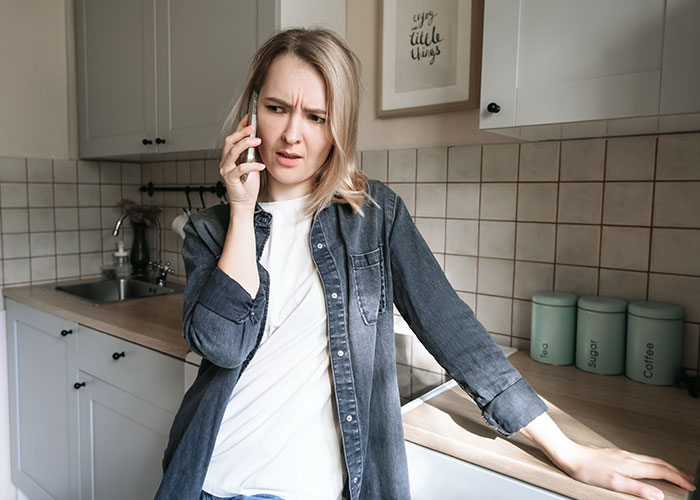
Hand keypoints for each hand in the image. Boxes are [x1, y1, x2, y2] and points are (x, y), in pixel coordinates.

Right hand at [219, 114, 264, 210]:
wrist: (245, 203)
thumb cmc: (248, 185)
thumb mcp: (252, 164)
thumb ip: (252, 153)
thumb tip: (258, 139)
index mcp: (229, 157)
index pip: (233, 138)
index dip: (240, 126)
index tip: (249, 117)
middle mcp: (225, 162)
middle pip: (230, 142)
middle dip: (241, 132)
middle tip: (253, 127)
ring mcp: (226, 170)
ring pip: (232, 152)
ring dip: (245, 144)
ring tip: (258, 141)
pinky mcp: (230, 179)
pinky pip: (239, 169)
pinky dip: (251, 165)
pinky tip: (261, 165)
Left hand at [556, 443, 694, 499]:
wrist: (570, 455)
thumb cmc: (588, 470)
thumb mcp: (614, 483)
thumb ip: (637, 489)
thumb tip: (658, 495)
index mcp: (632, 465)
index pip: (662, 471)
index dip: (678, 478)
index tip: (690, 485)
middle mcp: (629, 457)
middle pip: (659, 463)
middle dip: (676, 471)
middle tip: (689, 478)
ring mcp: (623, 454)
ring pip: (651, 459)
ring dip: (666, 466)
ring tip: (674, 473)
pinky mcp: (616, 454)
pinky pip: (641, 458)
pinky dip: (653, 463)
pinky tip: (649, 466)